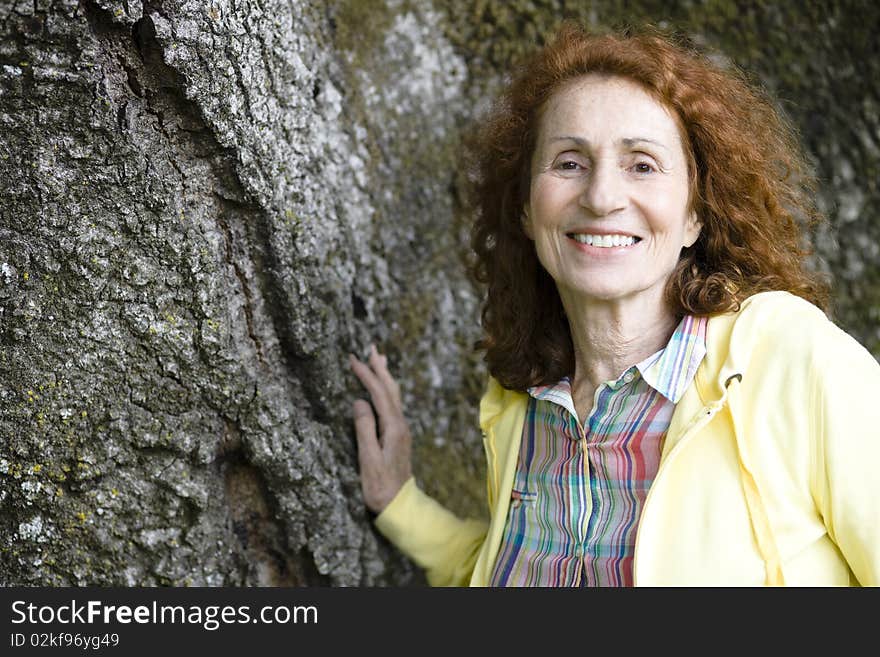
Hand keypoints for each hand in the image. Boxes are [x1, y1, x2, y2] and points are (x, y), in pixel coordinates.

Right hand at [348, 345, 412, 513]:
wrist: (399, 505)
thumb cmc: (379, 486)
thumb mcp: (367, 458)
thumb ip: (364, 429)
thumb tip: (359, 401)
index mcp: (393, 428)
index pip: (379, 394)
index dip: (367, 375)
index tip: (354, 360)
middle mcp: (401, 425)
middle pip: (391, 390)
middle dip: (380, 368)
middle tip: (372, 348)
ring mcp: (401, 430)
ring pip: (394, 396)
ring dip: (386, 376)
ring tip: (380, 360)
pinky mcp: (398, 436)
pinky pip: (393, 405)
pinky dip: (386, 390)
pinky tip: (383, 389)